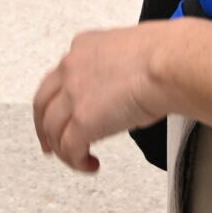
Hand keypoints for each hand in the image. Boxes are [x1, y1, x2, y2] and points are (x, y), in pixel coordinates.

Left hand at [32, 22, 171, 173]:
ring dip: (63, 150)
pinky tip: (89, 164)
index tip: (63, 113)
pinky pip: (69, 148)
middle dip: (44, 128)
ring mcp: (73, 95)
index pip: (59, 77)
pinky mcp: (82, 121)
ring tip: (78, 160)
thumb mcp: (131, 53)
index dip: (58, 100)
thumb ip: (117, 70)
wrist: (169, 64)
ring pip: (52, 130)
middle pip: (42, 104)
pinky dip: (76, 161)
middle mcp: (71, 69)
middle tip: (50, 144)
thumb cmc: (165, 55)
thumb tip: (124, 90)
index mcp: (83, 47)